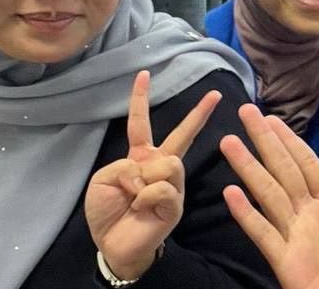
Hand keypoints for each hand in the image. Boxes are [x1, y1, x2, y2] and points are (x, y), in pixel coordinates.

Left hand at [85, 71, 221, 279]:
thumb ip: (123, 166)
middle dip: (199, 113)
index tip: (144, 73)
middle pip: (182, 134)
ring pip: (167, 163)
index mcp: (141, 157)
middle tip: (216, 94)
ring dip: (142, 181)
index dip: (140, 98)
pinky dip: (145, 197)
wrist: (113, 246)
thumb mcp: (102, 181)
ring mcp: (172, 184)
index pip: (141, 123)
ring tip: (135, 199)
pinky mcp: (176, 203)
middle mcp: (161, 166)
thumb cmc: (108, 213)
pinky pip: (161, 187)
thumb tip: (148, 170)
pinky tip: (142, 210)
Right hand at [221, 105, 318, 288]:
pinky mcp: (287, 263)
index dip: (291, 142)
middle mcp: (312, 219)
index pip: (309, 167)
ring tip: (229, 141)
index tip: (274, 119)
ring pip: (269, 194)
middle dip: (265, 142)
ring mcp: (297, 239)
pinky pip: (265, 234)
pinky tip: (231, 193)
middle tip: (246, 111)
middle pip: (284, 171)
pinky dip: (247, 214)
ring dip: (249, 167)